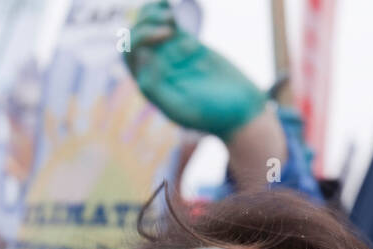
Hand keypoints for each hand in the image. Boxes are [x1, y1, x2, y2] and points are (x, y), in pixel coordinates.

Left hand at [123, 1, 267, 139]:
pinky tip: (169, 3)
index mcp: (150, 84)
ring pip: (149, 27)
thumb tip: (143, 54)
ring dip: (152, 14)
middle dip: (147, 23)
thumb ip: (155, 87)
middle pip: (136, 36)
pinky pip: (169, 23)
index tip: (168, 33)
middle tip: (170, 22)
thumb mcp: (181, 108)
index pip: (130, 53)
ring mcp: (171, 55)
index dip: (142, 37)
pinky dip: (165, 10)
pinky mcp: (187, 44)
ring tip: (171, 15)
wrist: (241, 110)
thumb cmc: (213, 114)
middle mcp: (156, 69)